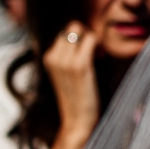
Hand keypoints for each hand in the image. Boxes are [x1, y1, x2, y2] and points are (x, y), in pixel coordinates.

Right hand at [42, 21, 100, 142]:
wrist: (78, 121)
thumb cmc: (78, 98)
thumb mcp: (67, 74)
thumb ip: (70, 56)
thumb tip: (84, 36)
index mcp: (48, 57)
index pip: (66, 31)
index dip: (81, 38)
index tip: (90, 52)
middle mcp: (52, 56)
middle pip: (73, 26)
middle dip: (86, 35)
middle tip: (96, 52)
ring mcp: (64, 60)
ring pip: (81, 30)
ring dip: (93, 39)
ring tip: (98, 56)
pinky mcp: (79, 65)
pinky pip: (91, 39)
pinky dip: (99, 44)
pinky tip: (101, 57)